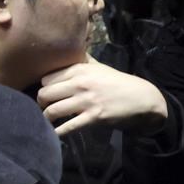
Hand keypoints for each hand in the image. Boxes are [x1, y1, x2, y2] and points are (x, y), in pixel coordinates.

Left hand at [38, 56, 167, 135]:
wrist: (142, 98)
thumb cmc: (117, 81)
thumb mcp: (98, 66)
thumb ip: (81, 60)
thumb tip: (66, 49)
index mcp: (79, 69)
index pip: (46, 78)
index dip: (43, 87)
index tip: (46, 92)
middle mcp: (79, 83)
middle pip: (45, 94)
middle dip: (41, 102)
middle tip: (43, 106)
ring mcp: (86, 101)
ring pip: (53, 110)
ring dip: (46, 117)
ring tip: (47, 119)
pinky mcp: (94, 117)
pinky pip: (69, 126)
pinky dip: (58, 131)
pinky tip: (53, 133)